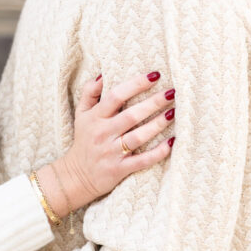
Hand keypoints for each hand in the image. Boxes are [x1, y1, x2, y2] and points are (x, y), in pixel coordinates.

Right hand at [41, 72, 174, 214]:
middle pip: (131, 115)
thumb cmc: (84, 140)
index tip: (154, 76)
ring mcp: (111, 152)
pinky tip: (171, 142)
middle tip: (172, 92)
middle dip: (153, 103)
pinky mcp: (119, 169)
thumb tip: (103, 74)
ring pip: (138, 137)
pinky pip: (142, 160)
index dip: (135, 85)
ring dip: (157, 125)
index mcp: (94, 117)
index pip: (115, 96)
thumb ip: (89, 92)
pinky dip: (158, 153)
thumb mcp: (81, 114)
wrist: (76, 175)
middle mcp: (103, 133)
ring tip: (174, 113)